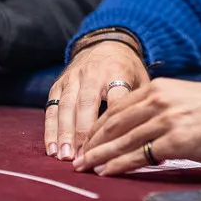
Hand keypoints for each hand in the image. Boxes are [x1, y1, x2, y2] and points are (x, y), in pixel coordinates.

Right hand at [45, 40, 147, 160]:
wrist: (105, 43)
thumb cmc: (128, 70)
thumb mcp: (141, 79)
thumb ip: (142, 104)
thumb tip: (149, 137)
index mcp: (117, 72)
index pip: (115, 97)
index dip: (112, 122)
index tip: (110, 145)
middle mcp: (93, 74)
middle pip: (86, 103)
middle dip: (83, 132)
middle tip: (82, 157)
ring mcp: (73, 78)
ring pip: (66, 106)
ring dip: (64, 133)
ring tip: (65, 156)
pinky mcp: (59, 83)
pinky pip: (52, 107)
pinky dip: (50, 129)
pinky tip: (52, 148)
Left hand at [73, 78, 200, 174]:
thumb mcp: (185, 96)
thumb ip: (160, 105)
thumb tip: (139, 125)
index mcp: (160, 87)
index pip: (118, 107)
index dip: (99, 125)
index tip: (87, 138)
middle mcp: (159, 100)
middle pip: (115, 123)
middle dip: (93, 142)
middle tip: (79, 156)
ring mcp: (166, 120)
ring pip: (122, 140)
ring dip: (100, 156)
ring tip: (86, 167)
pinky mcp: (175, 141)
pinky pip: (138, 156)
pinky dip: (119, 165)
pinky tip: (108, 171)